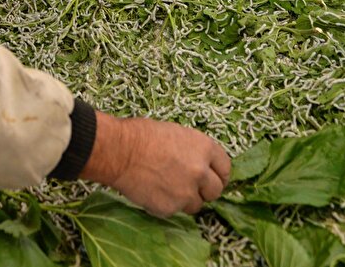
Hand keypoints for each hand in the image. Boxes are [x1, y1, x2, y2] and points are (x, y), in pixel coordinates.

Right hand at [79, 112, 229, 216]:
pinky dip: (167, 204)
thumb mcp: (175, 134)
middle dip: (205, 190)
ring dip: (186, 199)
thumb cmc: (141, 135)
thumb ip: (192, 152)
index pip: (225, 167)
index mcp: (204, 148)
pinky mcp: (171, 208)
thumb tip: (198, 165)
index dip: (218, 174)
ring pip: (196, 205)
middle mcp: (200, 171)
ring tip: (167, 188)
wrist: (119, 151)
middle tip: (190, 187)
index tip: (214, 178)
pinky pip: (175, 211)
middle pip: (215, 190)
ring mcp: (186, 192)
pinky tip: (153, 191)